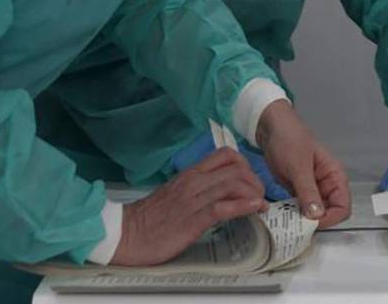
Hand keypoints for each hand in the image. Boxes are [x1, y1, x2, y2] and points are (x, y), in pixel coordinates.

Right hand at [112, 148, 266, 265]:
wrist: (126, 233)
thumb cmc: (151, 217)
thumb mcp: (177, 194)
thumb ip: (198, 188)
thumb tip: (221, 192)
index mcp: (191, 173)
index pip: (225, 155)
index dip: (246, 164)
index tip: (251, 179)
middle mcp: (194, 181)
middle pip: (236, 167)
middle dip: (255, 180)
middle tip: (260, 195)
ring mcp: (194, 199)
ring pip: (233, 183)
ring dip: (254, 192)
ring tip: (261, 203)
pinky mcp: (192, 219)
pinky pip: (223, 207)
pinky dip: (244, 206)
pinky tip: (255, 208)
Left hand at [256, 100, 350, 227]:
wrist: (270, 127)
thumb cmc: (289, 139)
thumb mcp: (298, 165)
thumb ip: (308, 191)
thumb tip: (316, 217)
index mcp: (335, 176)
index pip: (343, 207)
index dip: (330, 218)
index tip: (311, 222)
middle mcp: (327, 185)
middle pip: (330, 214)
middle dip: (316, 222)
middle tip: (296, 225)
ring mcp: (312, 189)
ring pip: (315, 214)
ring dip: (303, 220)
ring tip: (287, 222)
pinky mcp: (299, 191)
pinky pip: (301, 209)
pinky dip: (294, 215)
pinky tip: (283, 216)